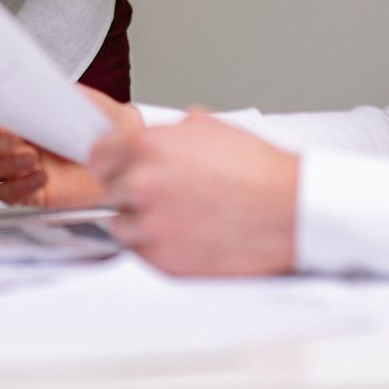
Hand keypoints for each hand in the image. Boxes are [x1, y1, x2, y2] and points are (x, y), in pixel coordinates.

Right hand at [0, 87, 138, 207]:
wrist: (126, 159)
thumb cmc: (105, 128)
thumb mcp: (82, 100)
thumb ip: (54, 92)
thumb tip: (31, 85)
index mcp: (17, 115)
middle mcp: (11, 141)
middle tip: (16, 139)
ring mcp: (16, 167)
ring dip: (2, 163)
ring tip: (31, 158)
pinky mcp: (28, 192)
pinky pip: (5, 193)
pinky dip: (17, 187)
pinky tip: (40, 178)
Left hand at [89, 110, 299, 276]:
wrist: (291, 211)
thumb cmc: (259, 171)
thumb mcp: (209, 128)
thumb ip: (167, 132)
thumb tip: (150, 135)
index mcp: (148, 146)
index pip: (98, 155)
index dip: (111, 162)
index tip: (118, 168)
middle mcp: (143, 185)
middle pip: (109, 191)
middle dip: (130, 191)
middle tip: (161, 193)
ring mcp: (151, 226)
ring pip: (122, 225)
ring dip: (142, 221)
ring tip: (177, 216)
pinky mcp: (164, 261)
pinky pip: (141, 254)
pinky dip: (158, 246)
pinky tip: (186, 234)